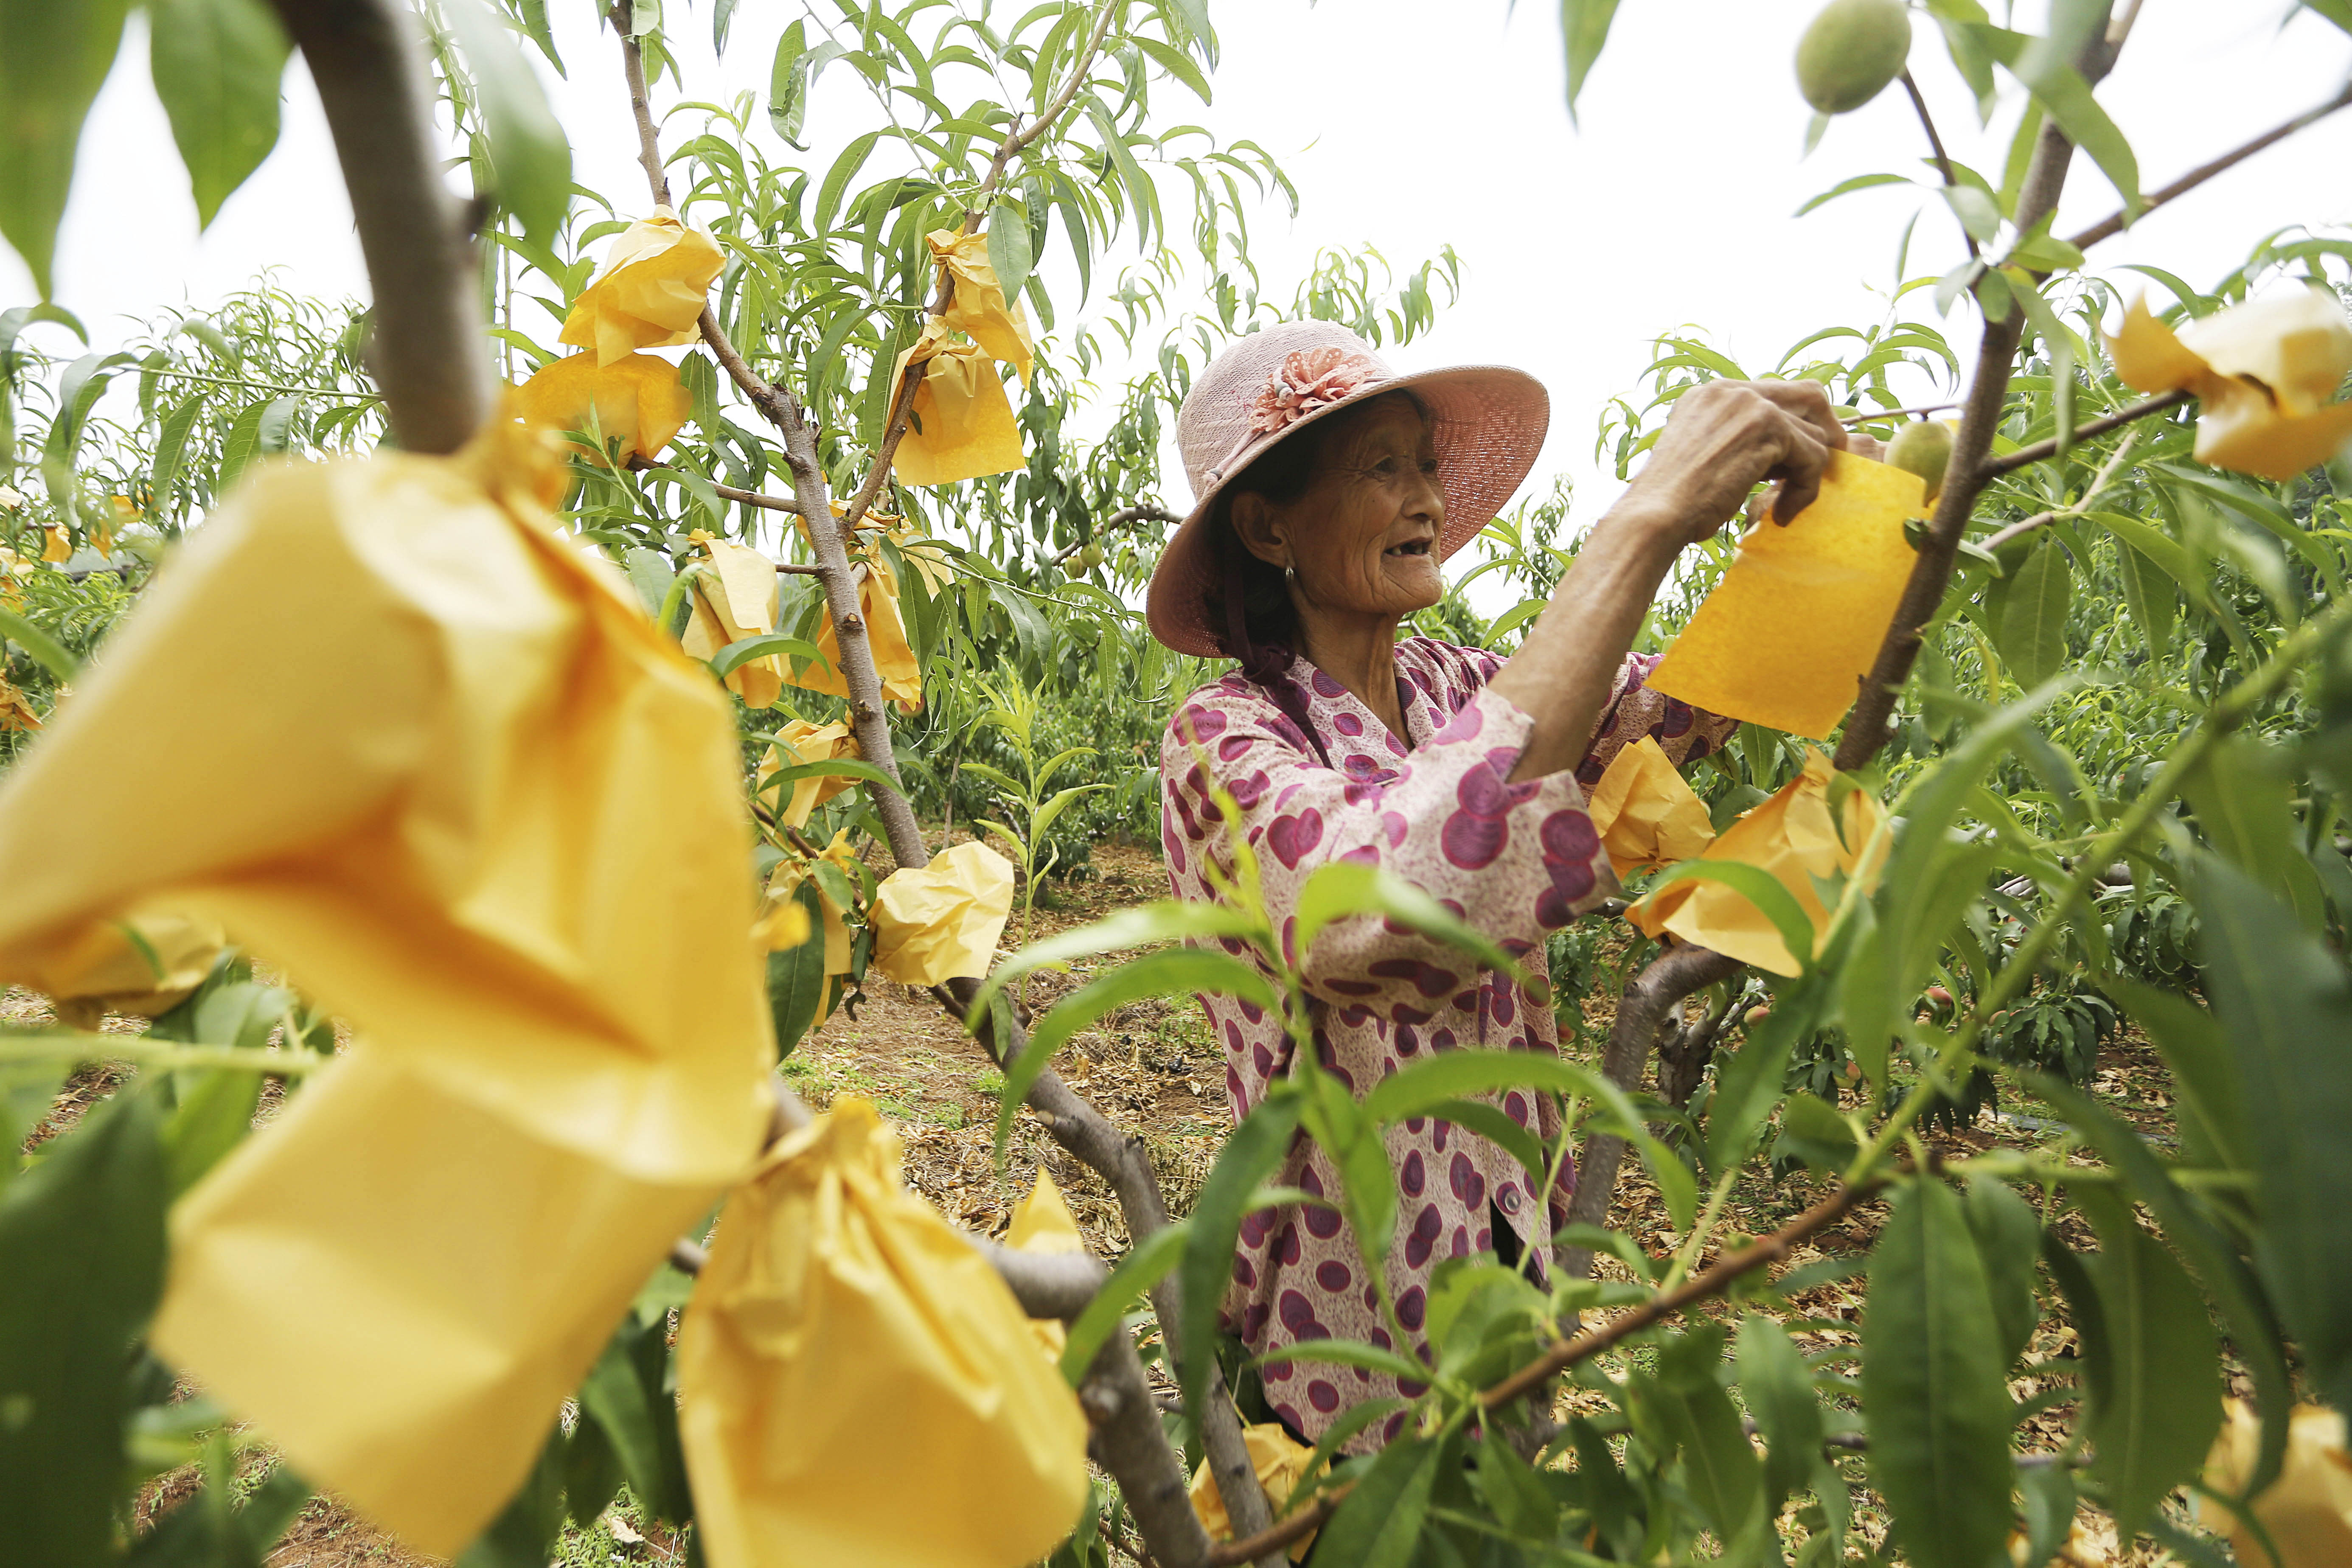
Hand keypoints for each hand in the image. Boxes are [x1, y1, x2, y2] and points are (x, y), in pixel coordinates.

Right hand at [1614, 379, 1850, 547]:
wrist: (1655, 515)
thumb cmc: (1672, 503)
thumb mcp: (1703, 458)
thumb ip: (1735, 441)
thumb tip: (1779, 450)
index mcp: (1710, 394)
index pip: (1774, 394)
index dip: (1796, 425)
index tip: (1798, 460)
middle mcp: (1731, 390)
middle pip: (1808, 394)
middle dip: (1825, 432)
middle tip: (1823, 469)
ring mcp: (1749, 404)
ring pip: (1814, 432)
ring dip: (1808, 474)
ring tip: (1784, 505)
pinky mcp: (1766, 427)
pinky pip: (1813, 456)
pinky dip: (1807, 489)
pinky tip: (1782, 514)